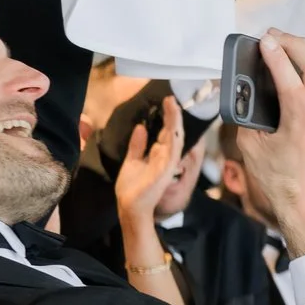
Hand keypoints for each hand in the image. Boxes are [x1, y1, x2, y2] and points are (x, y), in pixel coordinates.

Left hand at [113, 97, 184, 224]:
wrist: (130, 206)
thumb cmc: (131, 188)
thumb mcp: (132, 160)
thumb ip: (137, 145)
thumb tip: (140, 127)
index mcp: (157, 154)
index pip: (165, 132)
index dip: (167, 117)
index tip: (167, 102)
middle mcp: (165, 156)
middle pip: (172, 132)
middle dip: (173, 115)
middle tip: (172, 98)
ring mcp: (168, 162)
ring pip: (175, 138)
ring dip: (175, 122)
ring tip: (174, 105)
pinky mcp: (166, 169)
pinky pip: (173, 150)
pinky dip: (174, 137)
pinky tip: (173, 126)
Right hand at [236, 29, 304, 252]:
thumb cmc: (279, 183)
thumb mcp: (252, 147)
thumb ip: (248, 115)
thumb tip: (249, 92)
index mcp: (302, 116)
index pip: (288, 73)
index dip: (273, 52)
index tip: (262, 40)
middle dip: (293, 42)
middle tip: (271, 37)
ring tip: (285, 43)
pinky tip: (303, 62)